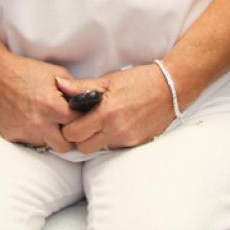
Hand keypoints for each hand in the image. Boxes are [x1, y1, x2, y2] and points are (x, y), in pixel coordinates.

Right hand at [0, 54, 78, 152]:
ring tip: (46, 120)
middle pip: (65, 146)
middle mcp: (40, 123)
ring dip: (50, 136)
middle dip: (69, 137)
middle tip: (66, 126)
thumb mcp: (56, 73)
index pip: (78, 125)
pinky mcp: (12, 135)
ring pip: (47, 145)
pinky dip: (33, 134)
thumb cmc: (27, 71)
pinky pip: (29, 141)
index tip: (79, 116)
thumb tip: (87, 102)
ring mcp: (25, 131)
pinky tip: (30, 119)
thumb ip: (74, 90)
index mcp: (53, 107)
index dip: (81, 120)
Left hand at [57, 67, 173, 152]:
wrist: (170, 89)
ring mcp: (127, 140)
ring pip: (100, 149)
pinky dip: (111, 139)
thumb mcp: (108, 80)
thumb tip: (60, 85)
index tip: (71, 120)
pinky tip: (116, 125)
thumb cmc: (139, 81)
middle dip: (79, 138)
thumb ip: (82, 87)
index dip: (68, 128)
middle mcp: (116, 131)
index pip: (74, 134)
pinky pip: (116, 147)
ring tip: (100, 123)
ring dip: (96, 140)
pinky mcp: (137, 144)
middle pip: (84, 148)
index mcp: (105, 114)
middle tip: (83, 124)